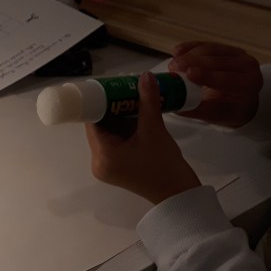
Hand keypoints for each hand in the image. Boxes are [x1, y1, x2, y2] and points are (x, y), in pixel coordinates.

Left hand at [85, 72, 200, 203]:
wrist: (178, 195)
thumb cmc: (164, 165)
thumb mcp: (155, 130)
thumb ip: (148, 101)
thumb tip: (145, 76)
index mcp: (102, 154)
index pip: (92, 122)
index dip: (100, 102)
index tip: (112, 86)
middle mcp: (98, 161)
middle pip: (99, 127)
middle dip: (112, 108)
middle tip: (126, 89)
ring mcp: (107, 166)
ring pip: (108, 133)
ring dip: (119, 117)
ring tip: (132, 97)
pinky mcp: (117, 167)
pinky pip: (116, 141)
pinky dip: (124, 128)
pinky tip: (136, 113)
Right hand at [169, 42, 262, 127]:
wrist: (237, 100)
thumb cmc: (227, 109)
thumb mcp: (215, 115)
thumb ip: (197, 111)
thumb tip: (177, 107)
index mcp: (250, 83)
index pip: (229, 78)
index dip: (208, 75)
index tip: (189, 74)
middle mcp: (247, 65)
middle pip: (218, 60)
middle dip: (193, 62)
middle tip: (174, 67)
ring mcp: (237, 53)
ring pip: (210, 49)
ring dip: (189, 55)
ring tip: (173, 64)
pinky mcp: (225, 47)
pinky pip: (206, 44)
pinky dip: (190, 47)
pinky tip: (176, 52)